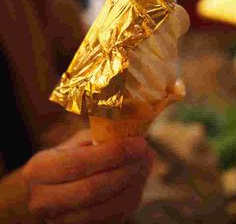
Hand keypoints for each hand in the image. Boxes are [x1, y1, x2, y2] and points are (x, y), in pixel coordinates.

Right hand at [23, 129, 153, 222]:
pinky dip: (129, 200)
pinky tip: (137, 182)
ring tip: (145, 166)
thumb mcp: (71, 145)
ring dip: (133, 186)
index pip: (81, 162)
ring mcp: (59, 222)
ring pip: (106, 209)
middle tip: (147, 153)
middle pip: (95, 189)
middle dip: (127, 170)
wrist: (41, 194)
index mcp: (40, 170)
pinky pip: (111, 220)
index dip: (114, 153)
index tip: (139, 142)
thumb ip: (95, 138)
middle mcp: (44, 200)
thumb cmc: (61, 162)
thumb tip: (128, 133)